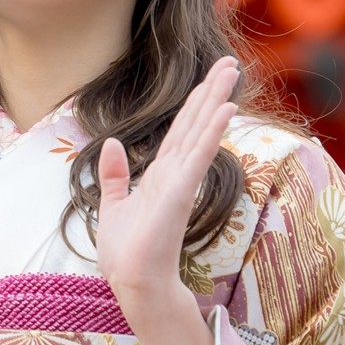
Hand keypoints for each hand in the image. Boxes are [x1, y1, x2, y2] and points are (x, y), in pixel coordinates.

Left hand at [95, 56, 238, 313]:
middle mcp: (176, 173)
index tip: (211, 77)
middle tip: (231, 62)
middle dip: (212, 91)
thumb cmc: (126, 253)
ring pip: (201, 132)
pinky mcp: (180, 192)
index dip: (196, 101)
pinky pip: (198, 156)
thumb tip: (112, 143)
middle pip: (197, 122)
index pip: (181, 129)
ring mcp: (181, 181)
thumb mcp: (113, 205)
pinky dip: (211, 131)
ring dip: (216, 100)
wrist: (132, 282)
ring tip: (231, 71)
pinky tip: (224, 109)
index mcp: (162, 174)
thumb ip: (115, 175)